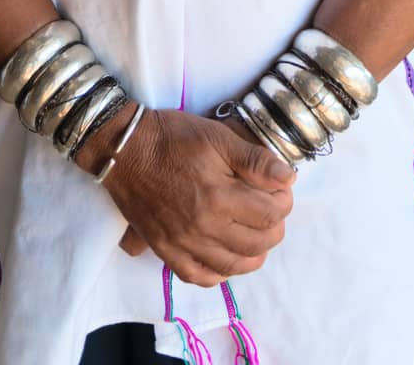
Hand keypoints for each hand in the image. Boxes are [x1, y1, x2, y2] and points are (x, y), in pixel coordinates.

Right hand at [87, 107, 294, 287]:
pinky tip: (225, 259)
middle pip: (257, 244)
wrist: (125, 149)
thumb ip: (255, 160)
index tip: (281, 190)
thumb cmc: (172, 138)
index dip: (283, 202)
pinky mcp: (165, 250)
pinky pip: (198, 276)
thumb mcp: (217, 137)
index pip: (269, 215)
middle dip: (274, 228)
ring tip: (257, 237)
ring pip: (232, 266)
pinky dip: (218, 273)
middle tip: (272, 211)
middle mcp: (203, 228)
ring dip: (254, 254)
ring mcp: (183, 244)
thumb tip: (289, 178)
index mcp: (219, 197)